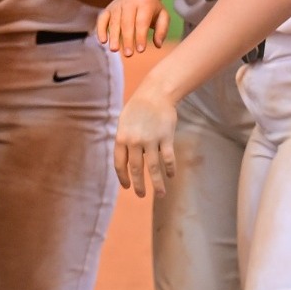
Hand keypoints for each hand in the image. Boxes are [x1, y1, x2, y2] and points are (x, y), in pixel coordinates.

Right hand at [97, 0, 169, 57]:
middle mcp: (129, 3)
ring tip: (114, 50)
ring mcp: (116, 5)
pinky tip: (102, 41)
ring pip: (114, 21)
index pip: (141, 22)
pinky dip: (100, 29)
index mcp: (145, 4)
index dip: (140, 36)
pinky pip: (102, 19)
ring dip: (113, 36)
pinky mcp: (107, 9)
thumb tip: (158, 45)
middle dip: (127, 39)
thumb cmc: (151, 7)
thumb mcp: (162, 14)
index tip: (140, 50)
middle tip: (128, 54)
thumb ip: (162, 29)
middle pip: (126, 22)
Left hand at [115, 81, 178, 197]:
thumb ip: (123, 141)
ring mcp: (150, 141)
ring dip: (157, 184)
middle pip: (135, 169)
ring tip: (160, 195)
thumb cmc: (137, 109)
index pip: (119, 164)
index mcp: (121, 138)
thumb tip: (125, 160)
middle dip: (138, 185)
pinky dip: (170, 169)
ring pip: (153, 168)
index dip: (123, 177)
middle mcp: (134, 142)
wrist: (155, 94)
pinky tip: (171, 176)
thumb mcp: (123, 123)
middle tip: (140, 195)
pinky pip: (168, 159)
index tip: (127, 186)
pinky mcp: (166, 138)